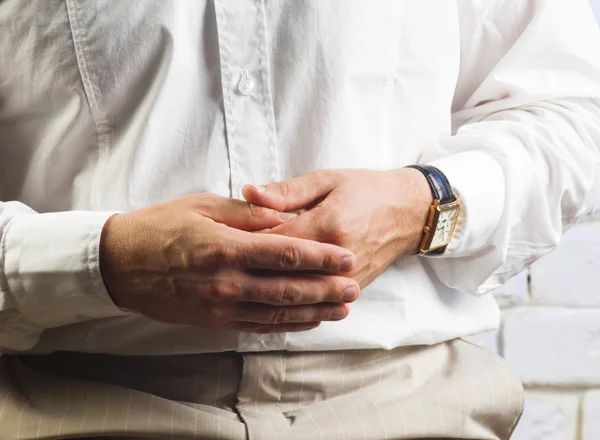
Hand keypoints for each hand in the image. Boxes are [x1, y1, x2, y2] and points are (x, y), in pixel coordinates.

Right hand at [99, 193, 358, 333]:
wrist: (120, 264)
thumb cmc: (161, 227)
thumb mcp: (203, 205)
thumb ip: (247, 214)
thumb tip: (284, 218)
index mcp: (227, 247)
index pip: (287, 254)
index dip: (321, 258)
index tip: (346, 258)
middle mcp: (228, 282)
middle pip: (289, 289)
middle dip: (326, 289)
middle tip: (354, 287)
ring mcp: (221, 306)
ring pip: (278, 313)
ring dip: (314, 312)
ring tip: (341, 309)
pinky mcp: (214, 321)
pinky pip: (258, 326)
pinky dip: (286, 325)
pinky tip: (306, 321)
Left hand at [242, 168, 431, 287]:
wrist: (408, 212)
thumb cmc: (365, 190)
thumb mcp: (325, 180)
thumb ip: (285, 191)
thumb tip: (247, 193)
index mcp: (327, 225)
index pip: (272, 243)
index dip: (243, 245)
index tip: (219, 245)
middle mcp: (336, 258)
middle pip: (281, 273)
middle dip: (250, 271)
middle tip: (223, 268)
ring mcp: (346, 279)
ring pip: (296, 292)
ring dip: (268, 289)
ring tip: (240, 285)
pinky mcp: (352, 289)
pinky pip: (315, 300)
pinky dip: (292, 298)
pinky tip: (270, 296)